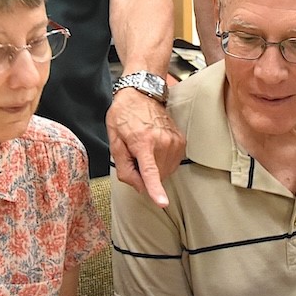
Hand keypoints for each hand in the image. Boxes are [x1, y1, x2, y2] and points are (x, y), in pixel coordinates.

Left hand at [106, 90, 183, 206]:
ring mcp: (174, 141)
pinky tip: (155, 148)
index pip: (150, 172)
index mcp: (143, 142)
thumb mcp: (114, 141)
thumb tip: (140, 188)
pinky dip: (163, 161)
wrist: (142, 93)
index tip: (162, 203)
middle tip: (135, 155)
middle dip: (145, 174)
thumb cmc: (124, 115)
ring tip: (145, 148)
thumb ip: (124, 168)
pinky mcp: (181, 141)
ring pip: (166, 171)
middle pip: (157, 176)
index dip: (155, 189)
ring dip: (155, 168)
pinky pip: (173, 163)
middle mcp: (162, 142)